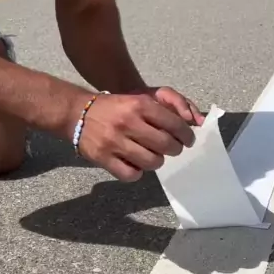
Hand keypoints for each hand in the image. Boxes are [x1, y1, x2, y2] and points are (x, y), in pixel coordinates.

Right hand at [77, 88, 202, 181]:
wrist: (77, 112)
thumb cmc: (116, 106)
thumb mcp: (140, 99)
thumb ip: (168, 107)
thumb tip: (195, 121)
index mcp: (139, 105)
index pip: (173, 124)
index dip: (186, 135)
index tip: (189, 140)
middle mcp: (128, 122)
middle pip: (165, 145)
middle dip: (175, 149)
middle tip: (173, 149)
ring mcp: (114, 142)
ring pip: (151, 162)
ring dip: (157, 161)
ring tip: (153, 156)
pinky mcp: (103, 158)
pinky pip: (131, 175)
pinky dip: (137, 172)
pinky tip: (136, 164)